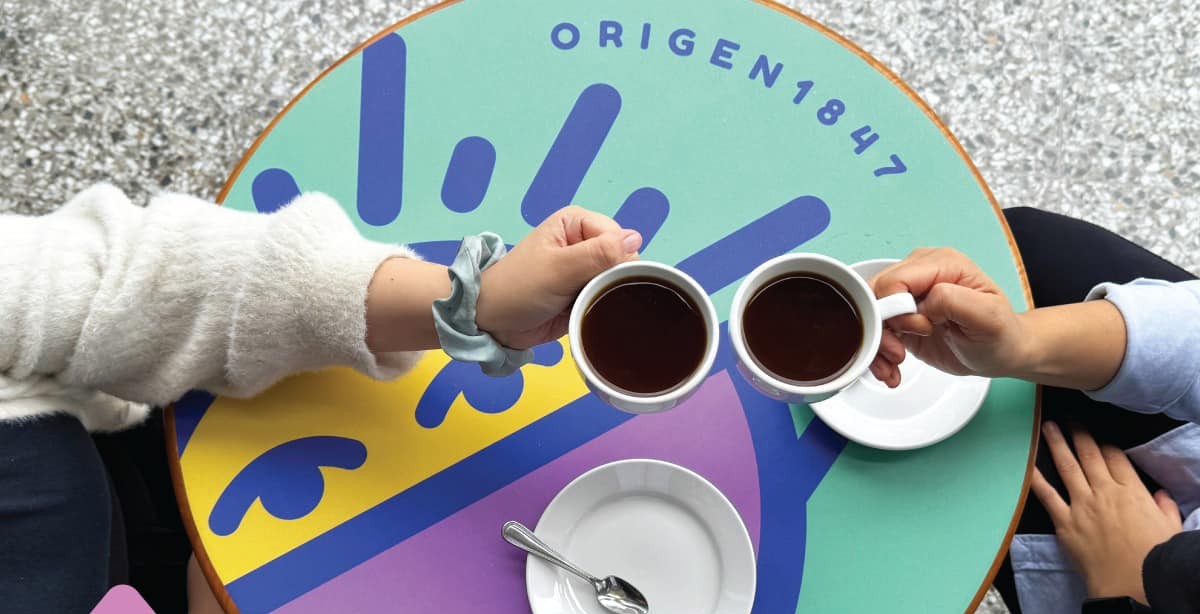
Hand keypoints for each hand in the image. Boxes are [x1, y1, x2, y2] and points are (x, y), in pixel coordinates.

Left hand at [475, 205, 641, 348]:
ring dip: (610, 295)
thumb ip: (598, 253)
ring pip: (618, 280)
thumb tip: (636, 238)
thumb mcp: (559, 268)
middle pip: (623, 259)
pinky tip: (595, 315)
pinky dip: (605, 307)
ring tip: (591, 306)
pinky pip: (608, 298)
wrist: (492, 322)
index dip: (617, 259)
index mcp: (576, 223)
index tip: (598, 279)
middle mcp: (584, 243)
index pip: (619, 237)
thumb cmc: (518, 288)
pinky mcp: (584, 294)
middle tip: (593, 295)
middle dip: (614, 279)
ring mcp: (585, 270)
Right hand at [868, 247, 1027, 386]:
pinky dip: (878, 354)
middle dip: (879, 330)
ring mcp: (908, 295)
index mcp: (941, 264)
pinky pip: (875, 330)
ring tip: (893, 365)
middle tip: (898, 354)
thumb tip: (923, 300)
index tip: (920, 329)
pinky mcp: (900, 317)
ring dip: (876, 346)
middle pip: (874, 296)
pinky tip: (892, 368)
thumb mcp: (988, 317)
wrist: (1000, 353)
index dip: (896, 309)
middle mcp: (919, 274)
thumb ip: (955, 300)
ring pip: (869, 314)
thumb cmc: (1000, 334)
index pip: (895, 280)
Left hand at [1031, 422, 1181, 602]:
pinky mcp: (1065, 522)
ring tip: (1048, 427)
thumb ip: (1164, 508)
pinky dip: (1036, 478)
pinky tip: (1027, 463)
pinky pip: (1047, 495)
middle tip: (1070, 419)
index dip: (1105, 445)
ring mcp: (1083, 505)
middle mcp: (1105, 492)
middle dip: (1079, 434)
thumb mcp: (1170, 528)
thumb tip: (1160, 496)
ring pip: (1067, 467)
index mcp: (1132, 492)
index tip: (1097, 436)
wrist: (1132, 583)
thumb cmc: (1154, 559)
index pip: (1116, 458)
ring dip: (1057, 444)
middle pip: (1090, 455)